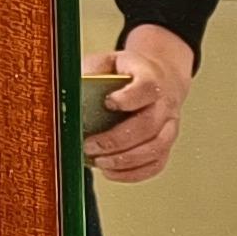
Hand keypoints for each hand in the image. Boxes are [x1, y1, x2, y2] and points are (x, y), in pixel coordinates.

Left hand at [88, 23, 195, 182]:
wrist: (160, 79)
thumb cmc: (127, 73)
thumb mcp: (107, 62)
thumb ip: (90, 72)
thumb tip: (68, 92)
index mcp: (150, 76)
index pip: (148, 87)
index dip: (130, 98)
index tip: (108, 103)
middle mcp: (164, 103)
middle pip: (149, 125)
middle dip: (117, 140)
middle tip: (90, 146)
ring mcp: (168, 126)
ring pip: (156, 148)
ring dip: (125, 160)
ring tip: (99, 162)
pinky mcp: (166, 144)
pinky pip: (156, 164)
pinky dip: (133, 173)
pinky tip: (111, 172)